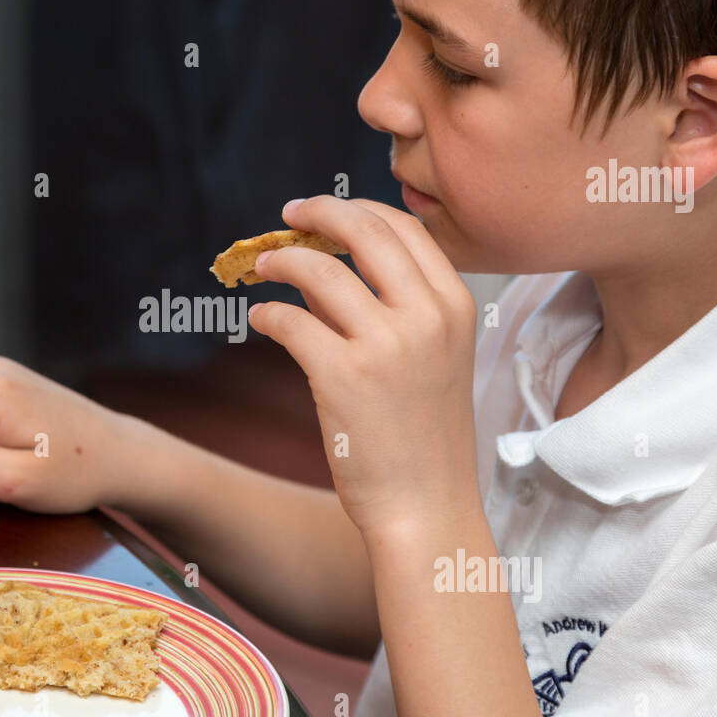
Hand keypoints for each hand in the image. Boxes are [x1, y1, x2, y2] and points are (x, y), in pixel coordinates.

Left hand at [247, 195, 480, 535]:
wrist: (426, 507)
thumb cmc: (424, 438)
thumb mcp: (434, 359)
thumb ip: (399, 309)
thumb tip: (332, 265)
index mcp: (455, 307)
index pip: (404, 228)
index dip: (357, 210)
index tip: (325, 212)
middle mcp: (427, 316)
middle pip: (364, 230)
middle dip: (318, 212)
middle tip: (288, 216)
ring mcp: (386, 345)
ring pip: (319, 270)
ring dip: (281, 260)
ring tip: (262, 267)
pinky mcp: (342, 376)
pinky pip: (290, 320)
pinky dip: (267, 313)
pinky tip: (261, 320)